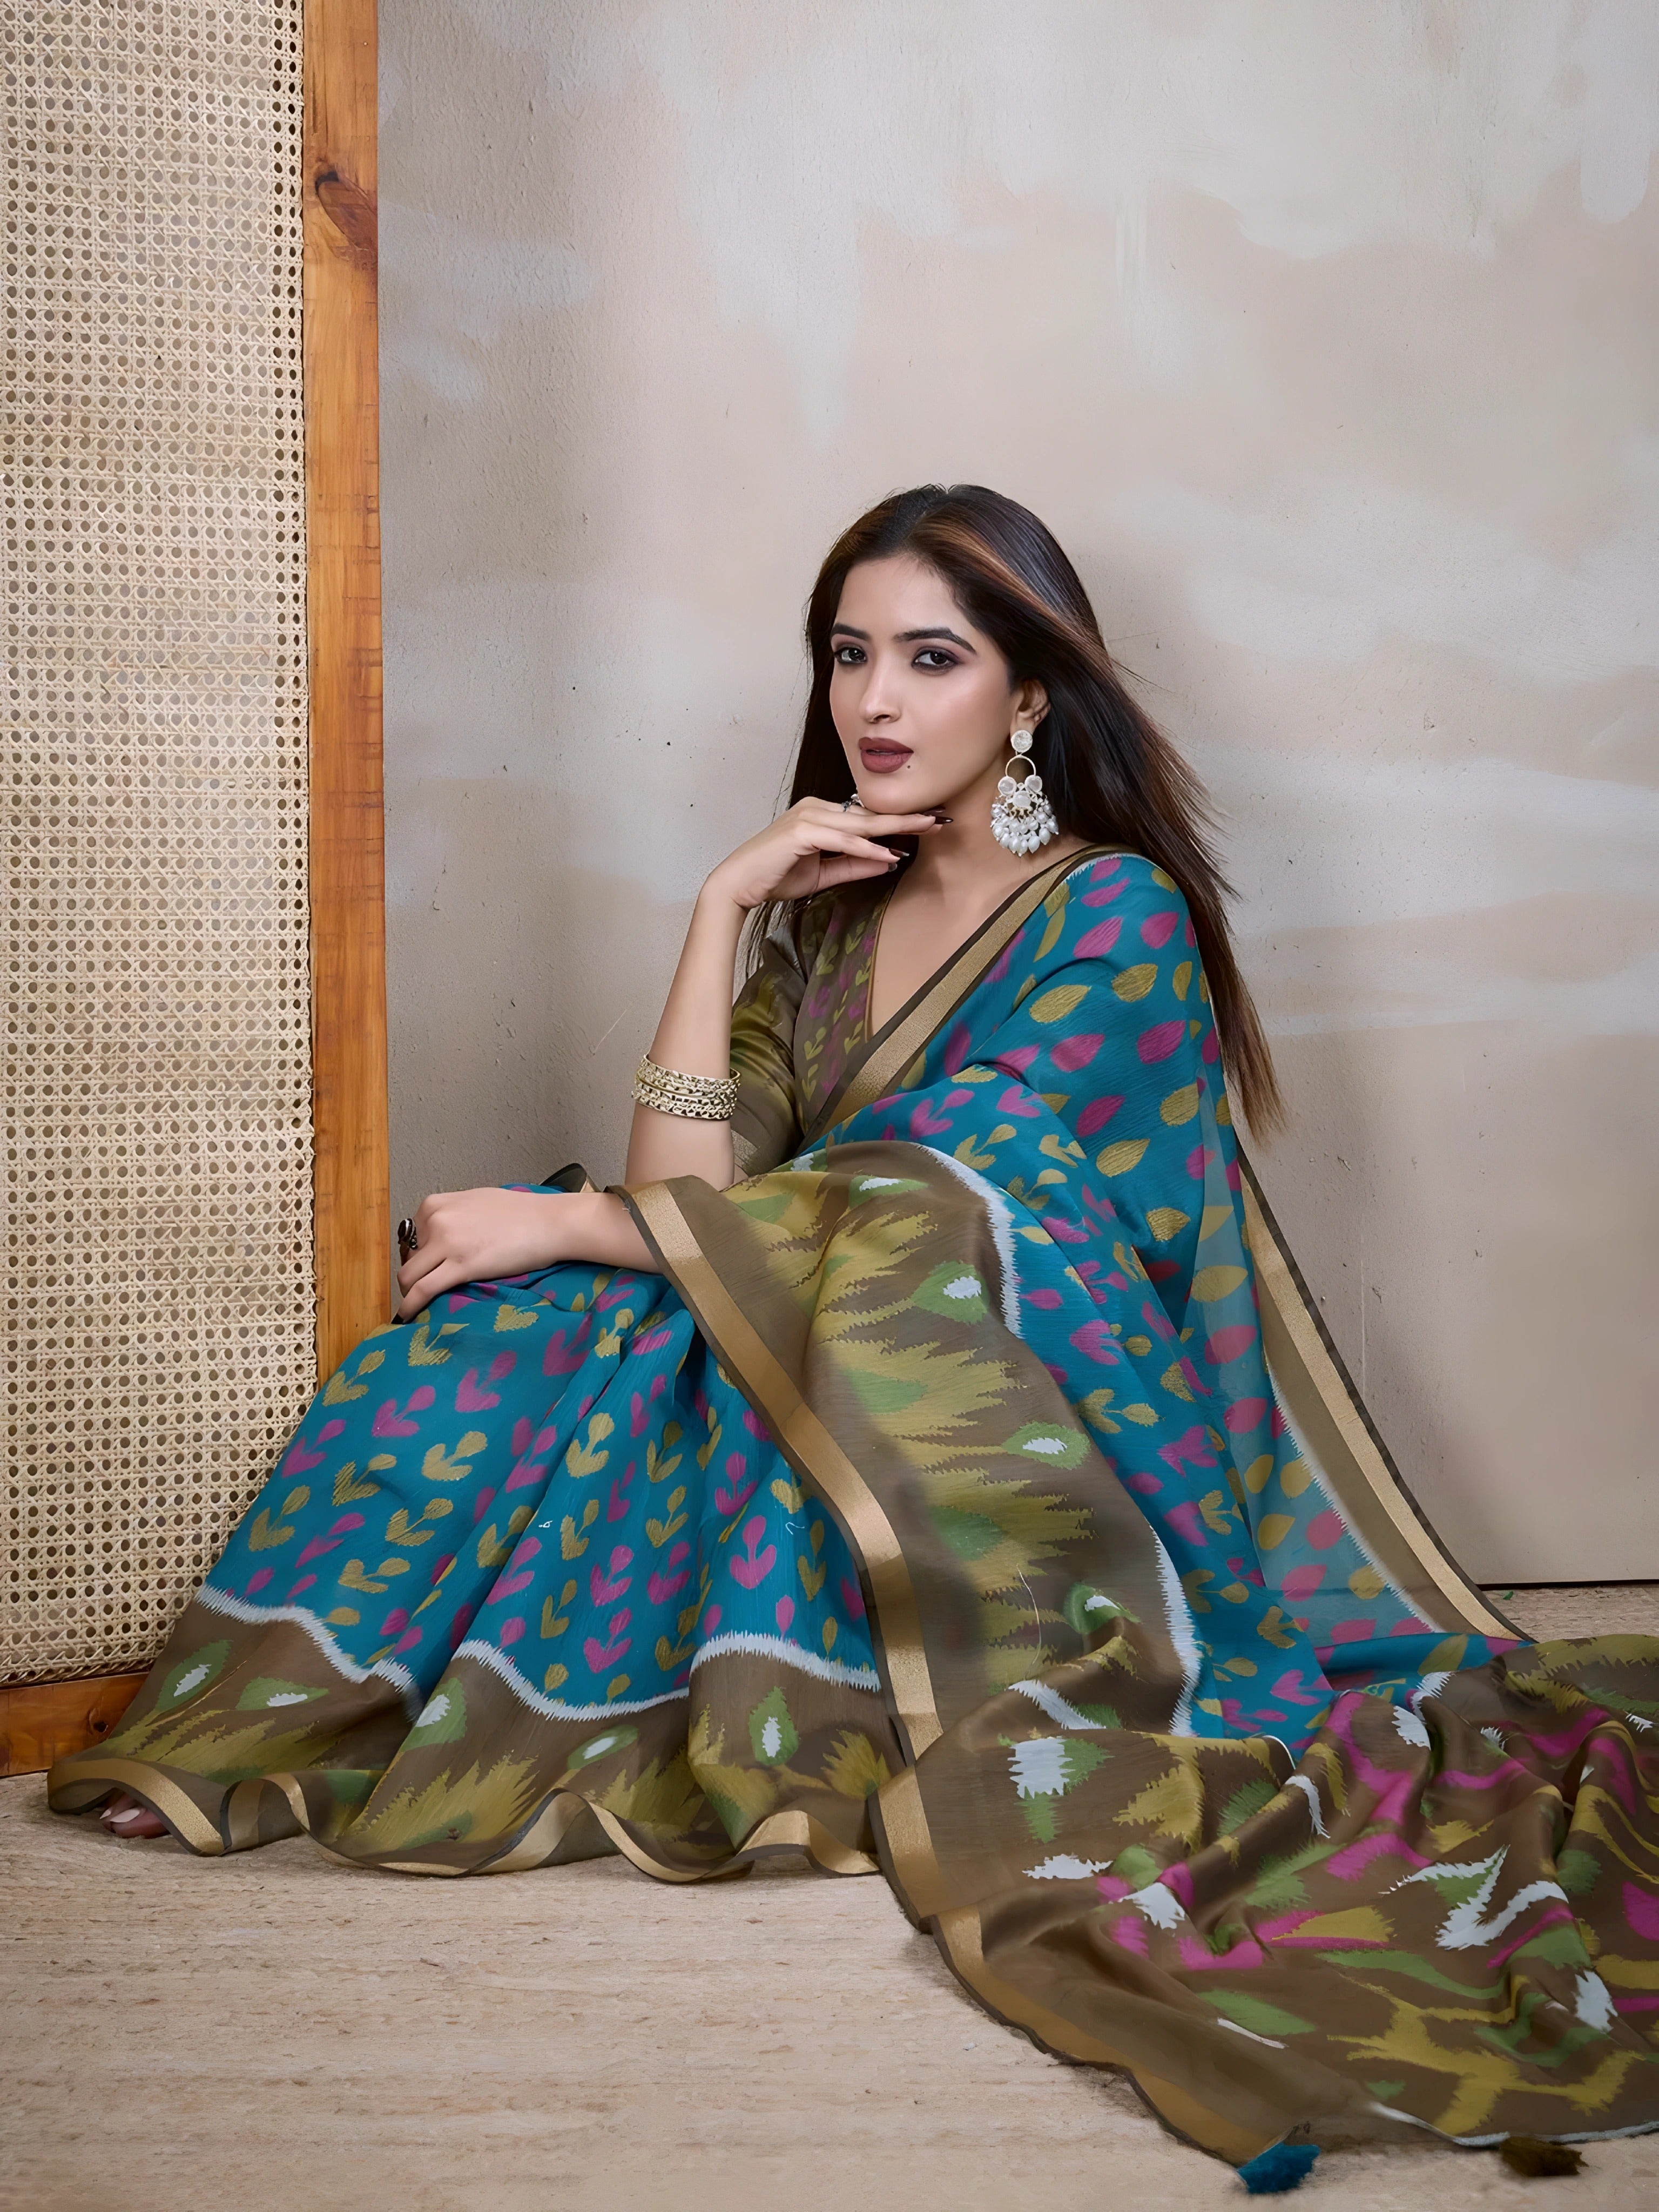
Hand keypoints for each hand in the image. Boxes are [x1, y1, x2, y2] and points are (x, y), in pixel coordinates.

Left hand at [395, 1187, 570, 1318]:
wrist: (548, 1222)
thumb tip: (442, 1234)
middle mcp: (436, 1220)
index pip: (411, 1237)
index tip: (429, 1268)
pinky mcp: (460, 1266)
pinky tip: (407, 1316)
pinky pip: (422, 1290)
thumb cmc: (521, 1213)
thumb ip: (453, 1216)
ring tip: (418, 1306)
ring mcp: (446, 1242)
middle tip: (428, 1288)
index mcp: (437, 1203)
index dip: (419, 1256)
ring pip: (408, 1277)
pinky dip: (410, 1306)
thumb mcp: (475, 1203)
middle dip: (415, 1276)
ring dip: (409, 1294)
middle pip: (409, 1259)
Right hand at [705, 797, 946, 910]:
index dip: (899, 820)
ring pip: (861, 823)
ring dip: (896, 827)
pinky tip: (889, 854)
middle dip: (907, 816)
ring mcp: (809, 816)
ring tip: (927, 827)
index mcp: (821, 814)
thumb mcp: (823, 874)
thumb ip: (854, 865)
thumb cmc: (776, 877)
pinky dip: (866, 848)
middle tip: (941, 817)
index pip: (867, 816)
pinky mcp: (801, 831)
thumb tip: (889, 861)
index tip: (929, 822)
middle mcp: (816, 808)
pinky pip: (842, 840)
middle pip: (870, 814)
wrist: (738, 884)